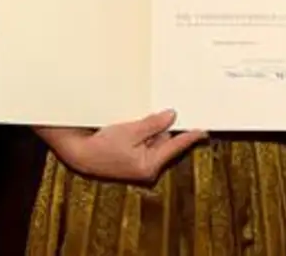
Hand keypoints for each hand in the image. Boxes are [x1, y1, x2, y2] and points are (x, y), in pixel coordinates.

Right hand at [42, 110, 206, 183]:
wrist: (81, 155)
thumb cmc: (102, 146)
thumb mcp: (130, 131)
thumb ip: (153, 124)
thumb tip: (171, 116)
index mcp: (150, 165)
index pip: (176, 146)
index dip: (190, 136)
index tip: (204, 131)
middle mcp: (149, 168)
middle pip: (165, 141)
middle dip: (159, 129)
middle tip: (144, 121)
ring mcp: (142, 167)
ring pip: (155, 141)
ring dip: (148, 131)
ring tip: (129, 129)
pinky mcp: (135, 163)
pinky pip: (146, 145)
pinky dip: (142, 136)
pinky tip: (128, 133)